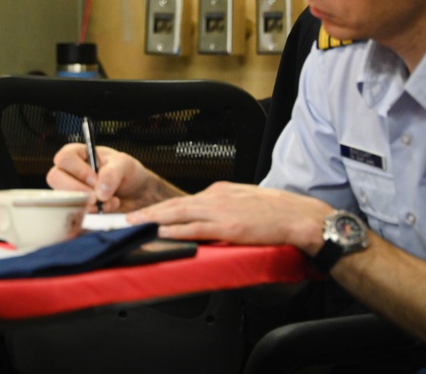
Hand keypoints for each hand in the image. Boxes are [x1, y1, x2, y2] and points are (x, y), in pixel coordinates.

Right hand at [46, 143, 181, 212]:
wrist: (138, 194)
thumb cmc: (128, 173)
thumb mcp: (124, 165)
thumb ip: (112, 173)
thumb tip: (99, 192)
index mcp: (79, 154)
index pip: (64, 158)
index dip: (77, 170)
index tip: (95, 179)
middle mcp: (71, 172)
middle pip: (55, 178)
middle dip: (78, 190)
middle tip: (98, 196)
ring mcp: (71, 191)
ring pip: (63, 198)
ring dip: (88, 204)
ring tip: (109, 202)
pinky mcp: (76, 208)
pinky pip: (72, 214)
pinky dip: (91, 215)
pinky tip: (107, 209)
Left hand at [127, 181, 330, 251]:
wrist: (301, 217)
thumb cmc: (278, 213)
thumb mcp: (245, 201)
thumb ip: (224, 207)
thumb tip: (206, 217)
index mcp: (219, 192)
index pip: (182, 200)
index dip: (159, 208)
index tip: (141, 214)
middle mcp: (216, 197)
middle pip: (173, 204)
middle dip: (147, 211)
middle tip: (124, 218)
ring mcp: (221, 211)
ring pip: (179, 213)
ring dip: (153, 219)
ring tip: (132, 225)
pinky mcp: (229, 226)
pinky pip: (196, 228)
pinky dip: (176, 230)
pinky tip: (161, 232)